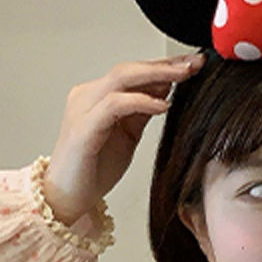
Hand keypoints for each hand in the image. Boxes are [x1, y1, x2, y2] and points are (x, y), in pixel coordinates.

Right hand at [42, 54, 204, 225]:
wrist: (67, 198)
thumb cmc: (93, 170)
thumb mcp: (128, 136)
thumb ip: (142, 112)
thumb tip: (166, 90)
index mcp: (98, 96)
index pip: (134, 72)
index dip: (164, 66)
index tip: (194, 64)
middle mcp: (88, 96)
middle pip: (130, 69)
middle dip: (165, 65)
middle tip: (195, 63)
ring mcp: (83, 109)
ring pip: (122, 78)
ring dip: (157, 75)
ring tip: (184, 77)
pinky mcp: (83, 128)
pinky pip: (115, 105)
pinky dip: (141, 102)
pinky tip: (163, 106)